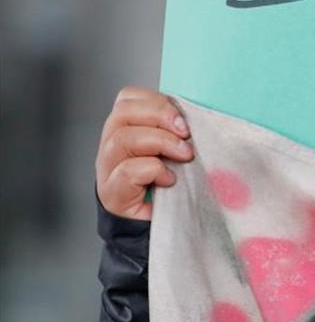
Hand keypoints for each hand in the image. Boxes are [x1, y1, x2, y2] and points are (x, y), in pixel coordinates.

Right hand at [95, 86, 192, 220]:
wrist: (152, 223)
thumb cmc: (167, 181)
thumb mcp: (173, 149)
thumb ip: (177, 130)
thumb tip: (201, 116)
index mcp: (124, 127)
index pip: (128, 98)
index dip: (156, 102)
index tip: (184, 119)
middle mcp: (111, 144)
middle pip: (122, 113)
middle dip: (160, 117)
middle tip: (186, 135)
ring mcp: (108, 168)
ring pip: (123, 139)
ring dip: (161, 142)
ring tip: (185, 156)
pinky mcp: (112, 192)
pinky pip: (127, 171)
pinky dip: (154, 170)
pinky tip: (170, 179)